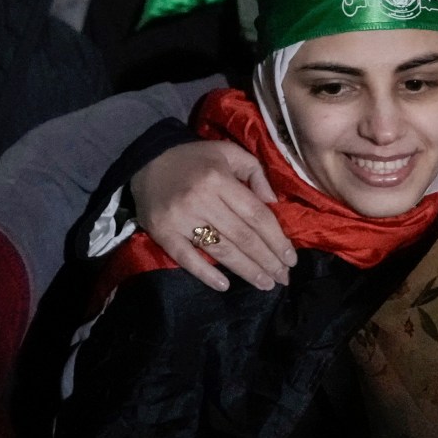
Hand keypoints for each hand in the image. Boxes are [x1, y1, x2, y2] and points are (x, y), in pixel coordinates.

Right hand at [133, 139, 295, 291]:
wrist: (146, 160)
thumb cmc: (194, 158)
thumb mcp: (228, 152)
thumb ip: (254, 172)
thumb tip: (274, 202)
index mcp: (219, 179)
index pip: (256, 215)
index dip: (277, 239)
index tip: (291, 258)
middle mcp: (202, 200)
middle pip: (243, 237)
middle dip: (268, 260)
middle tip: (283, 277)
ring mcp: (180, 219)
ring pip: (221, 251)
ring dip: (246, 271)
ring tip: (265, 284)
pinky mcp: (163, 233)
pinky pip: (186, 258)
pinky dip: (205, 274)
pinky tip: (224, 285)